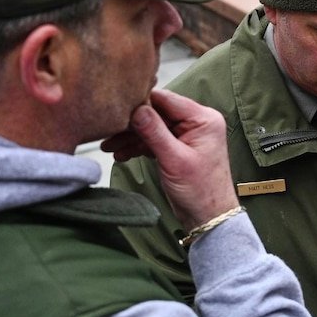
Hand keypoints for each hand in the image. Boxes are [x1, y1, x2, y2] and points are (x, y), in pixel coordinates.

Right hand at [103, 89, 236, 226]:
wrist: (208, 217)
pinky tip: (121, 154)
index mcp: (203, 119)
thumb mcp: (174, 159)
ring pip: (152, 127)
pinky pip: (154, 139)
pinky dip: (138, 146)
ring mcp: (187, 134)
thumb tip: (136, 109)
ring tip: (110, 146)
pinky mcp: (178, 146)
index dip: (141, 102)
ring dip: (131, 136)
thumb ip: (154, 132)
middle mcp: (196, 122)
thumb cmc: (200, 191)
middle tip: (108, 131)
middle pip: (157, 113)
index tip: (117, 107)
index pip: (166, 99)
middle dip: (132, 123)